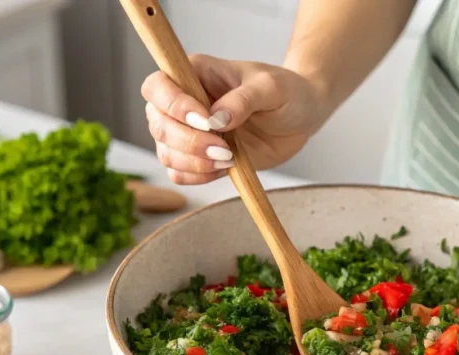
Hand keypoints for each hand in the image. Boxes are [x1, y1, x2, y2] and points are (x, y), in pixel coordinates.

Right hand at [141, 55, 326, 184]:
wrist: (301, 117)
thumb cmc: (286, 92)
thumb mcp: (271, 87)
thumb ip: (243, 99)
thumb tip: (216, 119)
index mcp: (194, 74)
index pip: (158, 86)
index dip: (173, 105)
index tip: (206, 121)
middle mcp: (183, 102)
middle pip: (158, 124)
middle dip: (187, 141)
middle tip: (224, 148)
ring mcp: (188, 132)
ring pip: (166, 152)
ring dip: (193, 162)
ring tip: (228, 158)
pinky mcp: (199, 157)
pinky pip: (179, 173)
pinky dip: (198, 176)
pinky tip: (224, 168)